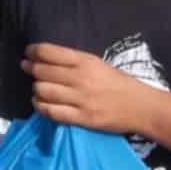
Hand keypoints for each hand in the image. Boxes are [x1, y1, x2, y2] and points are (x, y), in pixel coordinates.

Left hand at [23, 43, 158, 133]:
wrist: (141, 107)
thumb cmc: (120, 84)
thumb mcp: (99, 65)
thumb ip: (74, 62)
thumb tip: (46, 60)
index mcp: (86, 61)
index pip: (48, 52)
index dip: (33, 51)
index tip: (29, 53)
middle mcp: (81, 78)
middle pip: (42, 71)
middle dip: (31, 69)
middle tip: (28, 69)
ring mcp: (81, 99)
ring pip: (43, 91)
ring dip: (36, 89)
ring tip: (38, 88)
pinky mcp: (82, 118)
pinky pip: (51, 111)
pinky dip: (41, 106)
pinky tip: (41, 103)